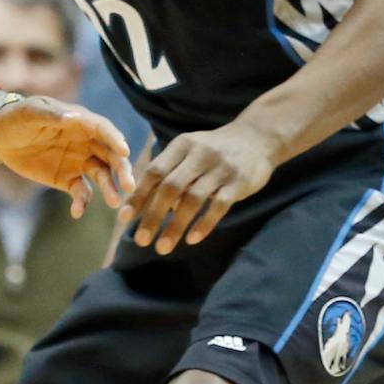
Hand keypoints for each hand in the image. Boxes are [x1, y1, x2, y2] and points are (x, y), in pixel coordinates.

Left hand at [0, 93, 133, 217]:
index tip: (124, 151)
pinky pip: (81, 192)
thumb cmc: (18, 116)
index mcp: (81, 121)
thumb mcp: (32, 112)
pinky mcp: (68, 179)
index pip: (103, 129)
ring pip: (102, 175)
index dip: (115, 139)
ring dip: (110, 188)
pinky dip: (82, 202)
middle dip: (122, 169)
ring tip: (114, 202)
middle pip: (110, 155)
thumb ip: (53, 116)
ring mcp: (79, 161)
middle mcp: (86, 142)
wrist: (0, 136)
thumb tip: (74, 117)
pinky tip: (77, 212)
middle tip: (129, 185)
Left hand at [120, 121, 277, 253]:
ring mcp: (220, 168)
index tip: (125, 218)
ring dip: (176, 226)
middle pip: (170, 187)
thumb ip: (168, 171)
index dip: (138, 195)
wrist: (258, 137)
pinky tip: (192, 240)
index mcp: (181, 145)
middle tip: (141, 240)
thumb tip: (144, 202)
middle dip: (153, 215)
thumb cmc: (213, 149)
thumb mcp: (189, 150)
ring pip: (193, 200)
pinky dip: (204, 224)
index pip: (154, 171)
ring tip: (162, 247)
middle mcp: (199, 154)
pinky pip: (219, 206)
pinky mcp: (239, 182)